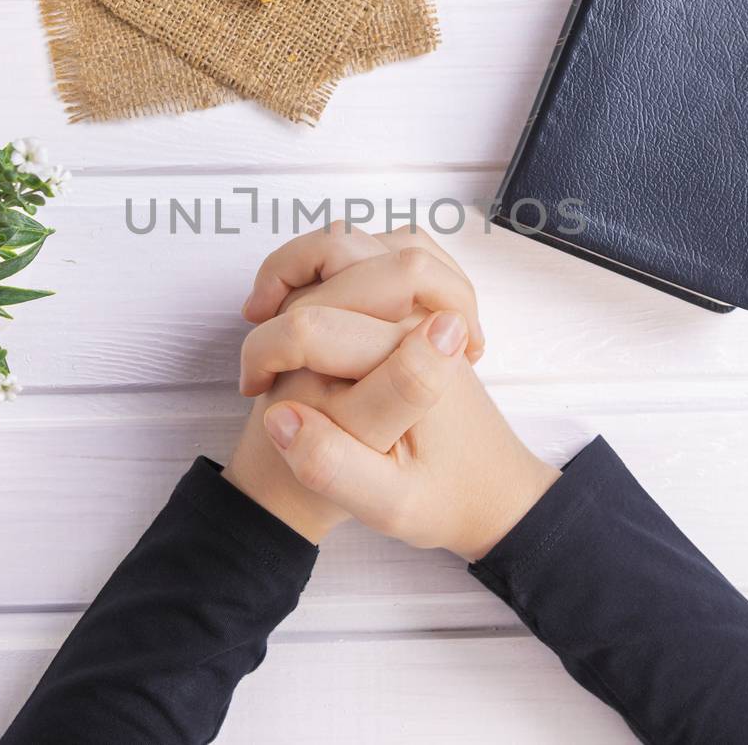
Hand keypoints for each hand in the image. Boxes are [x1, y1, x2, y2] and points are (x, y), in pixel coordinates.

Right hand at [231, 225, 558, 559]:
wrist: (492, 493)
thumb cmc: (445, 500)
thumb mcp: (390, 507)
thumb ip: (332, 466)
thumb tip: (280, 419)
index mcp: (411, 360)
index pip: (311, 324)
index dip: (264, 352)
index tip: (255, 392)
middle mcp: (421, 318)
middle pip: (337, 253)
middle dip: (280, 287)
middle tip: (262, 342)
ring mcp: (423, 305)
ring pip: (359, 240)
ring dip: (306, 262)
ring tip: (278, 308)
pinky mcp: (421, 306)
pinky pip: (374, 252)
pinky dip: (335, 263)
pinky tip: (315, 302)